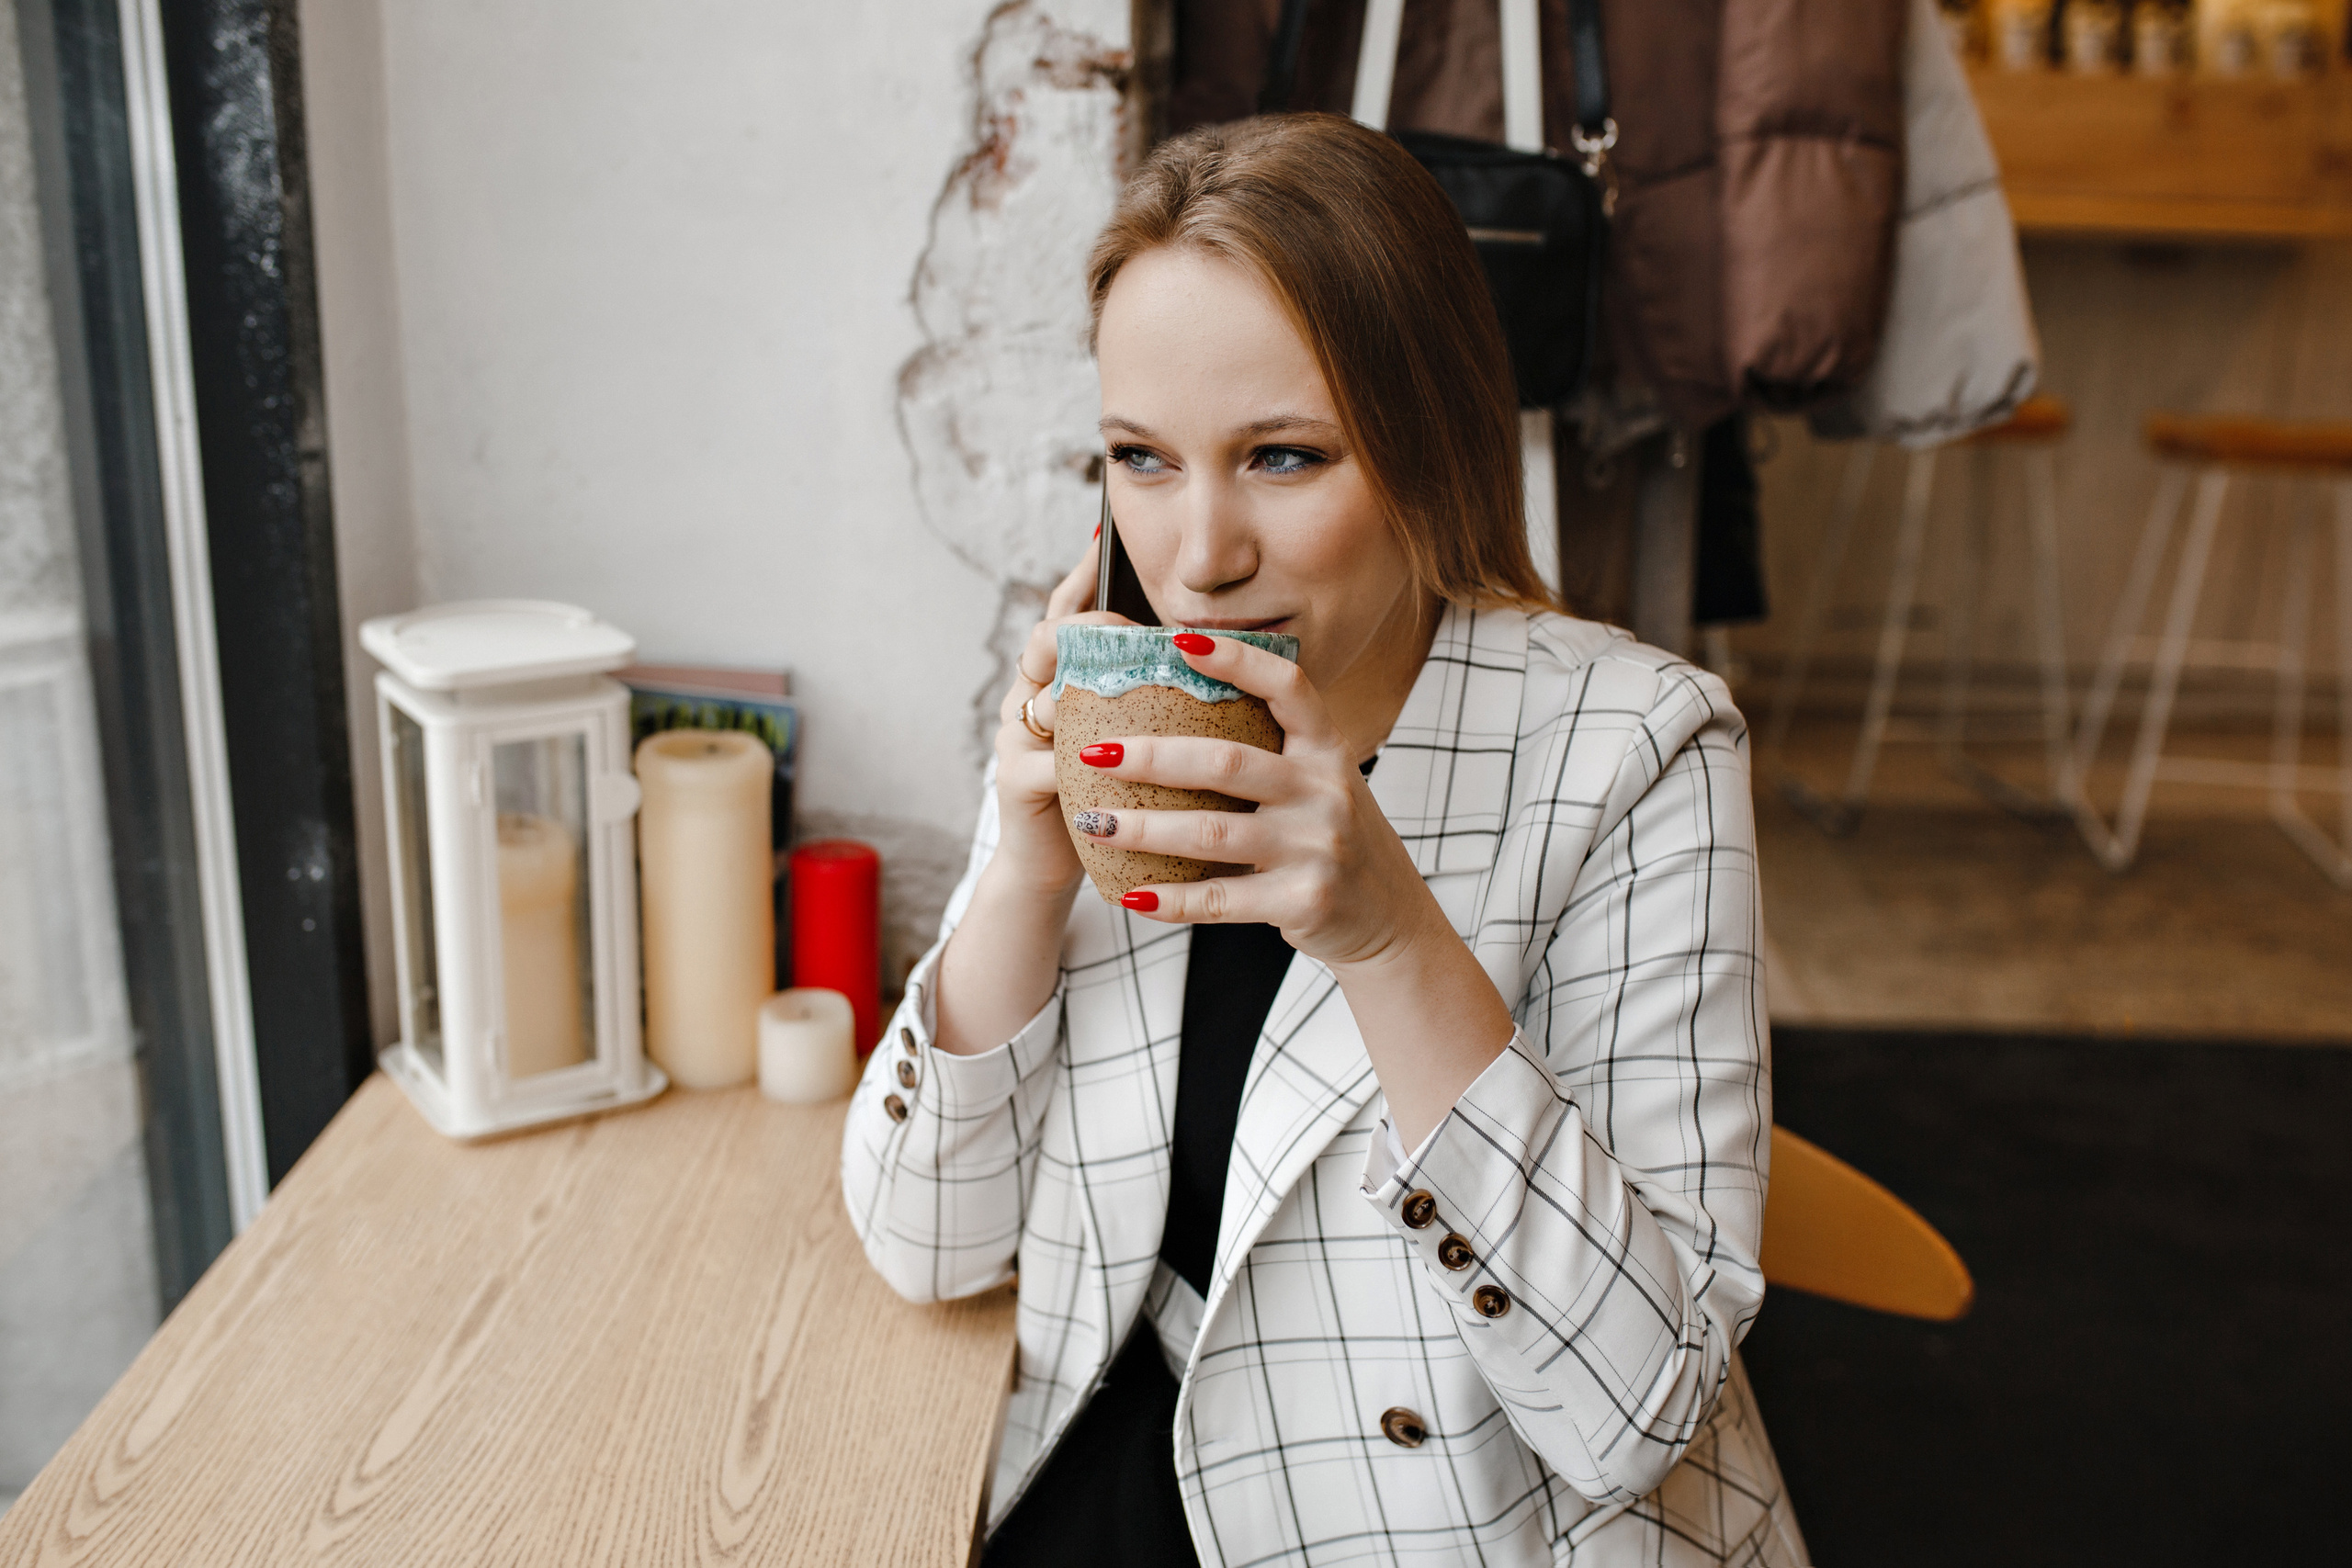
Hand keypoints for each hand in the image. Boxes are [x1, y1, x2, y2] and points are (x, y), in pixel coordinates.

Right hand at [986, 534, 1134, 898]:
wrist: (1058, 864)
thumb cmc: (1109, 793)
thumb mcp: (1128, 734)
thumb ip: (1148, 693)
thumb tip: (1210, 648)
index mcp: (1056, 678)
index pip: (1065, 612)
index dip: (1081, 574)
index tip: (1104, 534)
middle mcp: (1028, 697)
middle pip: (1048, 639)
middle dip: (1089, 627)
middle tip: (1127, 623)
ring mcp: (1016, 737)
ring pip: (1046, 694)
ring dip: (1089, 689)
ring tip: (1130, 682)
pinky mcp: (1015, 781)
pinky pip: (1051, 760)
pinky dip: (1088, 760)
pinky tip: (1116, 758)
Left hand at [1068, 633, 1448, 974]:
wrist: (1388, 916)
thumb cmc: (1330, 837)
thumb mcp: (1319, 781)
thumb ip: (1270, 749)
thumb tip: (1177, 703)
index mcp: (1327, 749)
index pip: (1286, 687)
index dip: (1235, 659)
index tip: (1176, 639)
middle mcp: (1325, 791)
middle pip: (1226, 762)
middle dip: (1150, 756)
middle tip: (1091, 750)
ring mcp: (1317, 847)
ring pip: (1211, 833)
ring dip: (1143, 828)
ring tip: (1093, 822)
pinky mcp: (1304, 900)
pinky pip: (1222, 899)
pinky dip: (1171, 899)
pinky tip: (1131, 896)